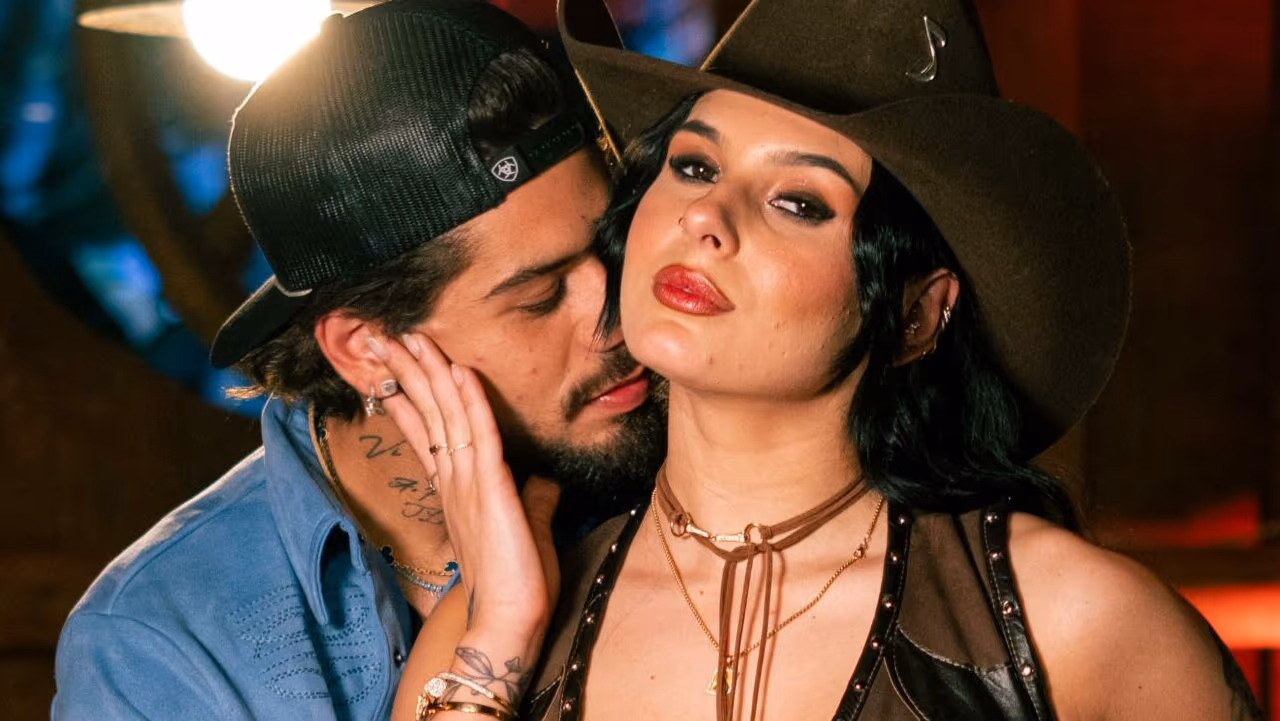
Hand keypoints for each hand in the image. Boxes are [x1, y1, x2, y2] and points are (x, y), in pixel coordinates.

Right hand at [372, 333, 556, 644]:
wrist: (507, 624)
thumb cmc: (517, 585)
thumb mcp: (528, 531)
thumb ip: (531, 501)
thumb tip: (543, 482)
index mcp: (458, 489)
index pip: (428, 431)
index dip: (410, 396)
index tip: (393, 367)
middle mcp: (455, 481)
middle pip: (426, 413)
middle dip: (406, 371)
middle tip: (382, 337)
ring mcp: (468, 483)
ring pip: (445, 415)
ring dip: (429, 372)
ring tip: (409, 337)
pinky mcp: (491, 489)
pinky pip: (479, 434)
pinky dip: (470, 400)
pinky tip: (459, 370)